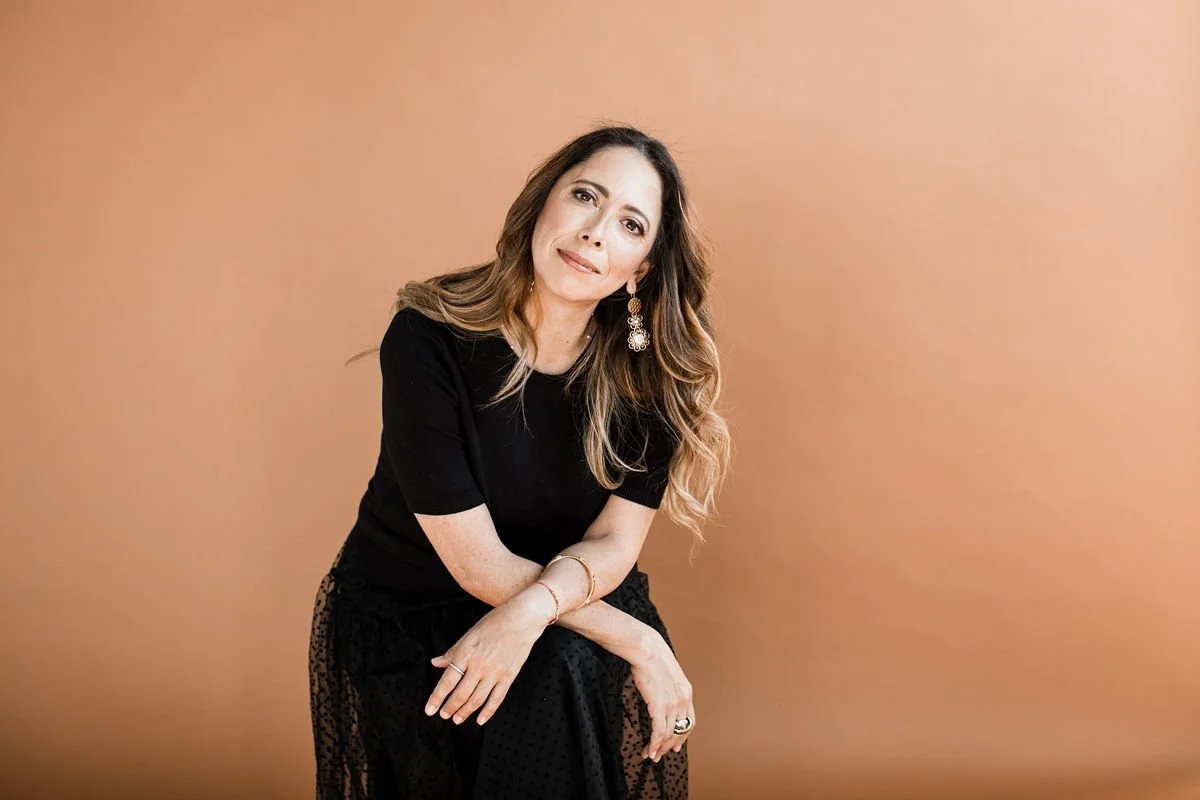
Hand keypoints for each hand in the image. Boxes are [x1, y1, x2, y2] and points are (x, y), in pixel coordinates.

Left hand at [425, 592, 549, 725]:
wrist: (522, 618)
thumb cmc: (495, 622)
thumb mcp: (469, 634)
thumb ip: (452, 652)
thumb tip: (436, 663)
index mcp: (466, 653)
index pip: (447, 681)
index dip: (437, 698)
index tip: (430, 709)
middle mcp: (478, 665)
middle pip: (460, 694)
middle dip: (450, 708)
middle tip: (443, 715)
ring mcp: (494, 673)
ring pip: (476, 699)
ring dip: (464, 712)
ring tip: (457, 719)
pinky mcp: (508, 676)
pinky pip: (496, 699)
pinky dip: (487, 712)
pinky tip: (480, 719)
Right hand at [630, 629, 694, 761]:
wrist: (647, 650)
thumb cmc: (653, 656)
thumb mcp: (668, 672)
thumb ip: (669, 686)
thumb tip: (661, 691)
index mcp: (687, 692)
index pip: (690, 720)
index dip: (684, 734)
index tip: (677, 744)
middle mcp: (683, 701)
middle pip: (680, 731)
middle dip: (671, 745)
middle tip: (661, 754)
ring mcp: (672, 705)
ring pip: (669, 735)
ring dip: (660, 748)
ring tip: (652, 756)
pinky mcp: (659, 707)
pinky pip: (658, 732)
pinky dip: (654, 744)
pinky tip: (649, 750)